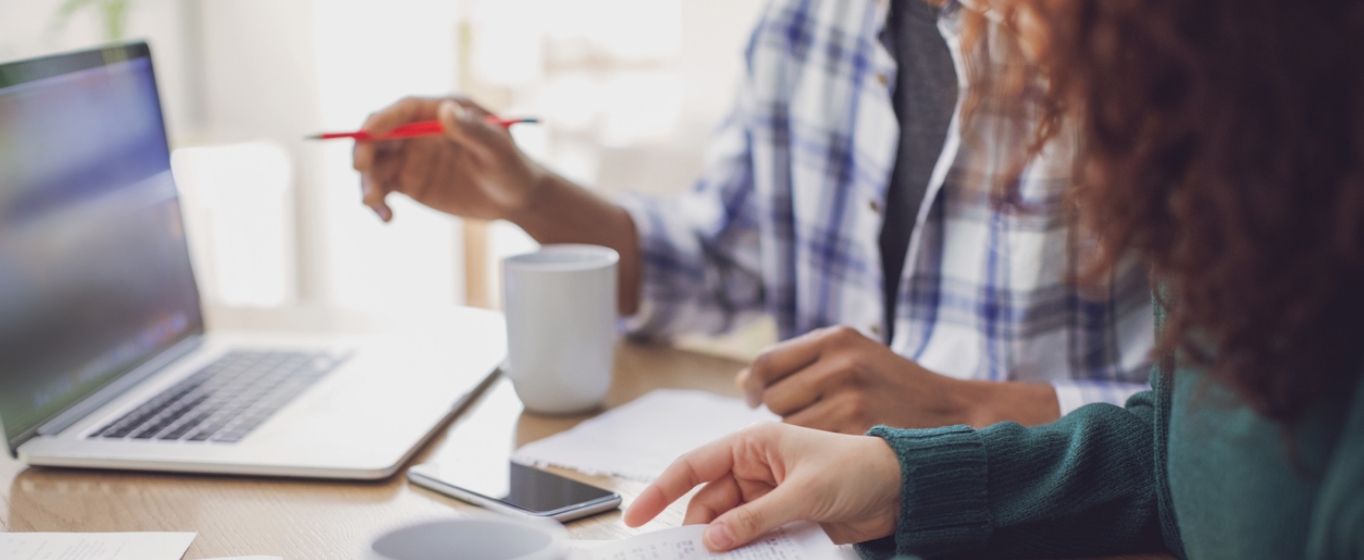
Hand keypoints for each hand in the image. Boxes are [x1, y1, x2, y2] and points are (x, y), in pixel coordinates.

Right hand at [352, 96, 543, 221]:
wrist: (516, 199)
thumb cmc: (513, 167)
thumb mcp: (498, 150)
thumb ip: (472, 130)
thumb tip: (445, 110)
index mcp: (441, 112)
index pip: (405, 110)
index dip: (383, 118)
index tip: (368, 132)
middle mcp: (419, 131)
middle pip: (380, 135)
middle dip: (365, 150)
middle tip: (360, 169)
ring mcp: (411, 157)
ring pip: (376, 165)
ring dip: (368, 182)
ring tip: (374, 204)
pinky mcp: (409, 182)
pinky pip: (383, 188)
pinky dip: (378, 202)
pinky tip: (387, 218)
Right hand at [623, 423, 900, 551]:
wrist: (902, 489)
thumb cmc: (856, 470)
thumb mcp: (803, 493)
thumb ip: (756, 518)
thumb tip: (713, 540)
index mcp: (753, 444)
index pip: (693, 466)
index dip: (660, 490)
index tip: (634, 516)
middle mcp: (754, 469)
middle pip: (707, 503)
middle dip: (694, 530)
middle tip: (681, 558)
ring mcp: (767, 497)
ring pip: (727, 526)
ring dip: (720, 546)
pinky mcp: (782, 520)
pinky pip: (751, 539)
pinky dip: (743, 552)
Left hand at [737, 326, 1060, 433]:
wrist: (953, 412)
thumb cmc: (892, 386)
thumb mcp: (851, 357)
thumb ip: (797, 365)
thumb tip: (741, 382)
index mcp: (837, 338)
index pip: (766, 362)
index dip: (755, 385)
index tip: (756, 398)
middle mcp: (842, 363)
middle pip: (775, 396)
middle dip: (784, 409)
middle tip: (810, 414)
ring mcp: (851, 398)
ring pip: (790, 424)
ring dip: (800, 432)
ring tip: (832, 428)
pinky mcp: (858, 431)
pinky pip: (811, 446)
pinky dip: (816, 451)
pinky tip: (838, 446)